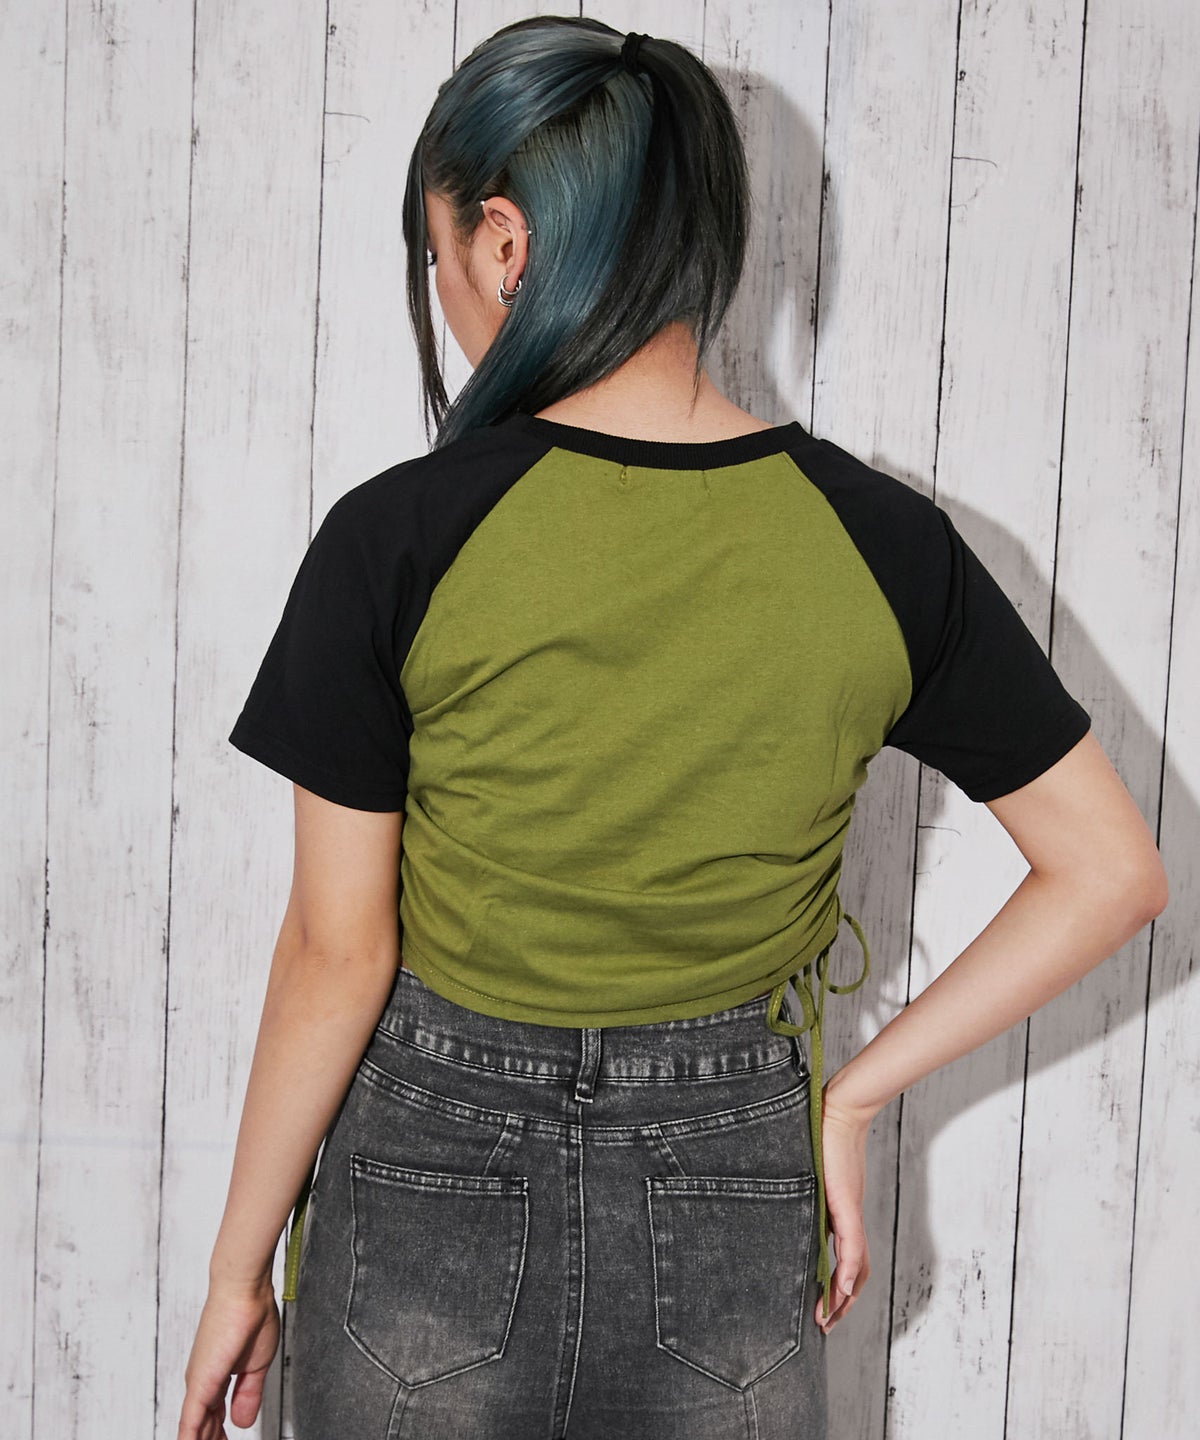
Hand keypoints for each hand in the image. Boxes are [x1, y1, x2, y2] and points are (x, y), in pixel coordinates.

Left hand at [177, 1278, 279, 1439]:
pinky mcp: (200, 1384)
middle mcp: (203, 1381)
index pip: (214, 1415)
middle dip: (212, 1439)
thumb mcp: (257, 1364)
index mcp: (218, 1375)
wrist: (245, 1291)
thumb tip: (243, 1421)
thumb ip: (248, 1394)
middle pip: (204, 1426)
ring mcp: (199, 1384)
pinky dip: (190, 1438)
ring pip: (195, 1429)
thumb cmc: (252, 1315)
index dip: (219, 1434)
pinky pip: (190, 1423)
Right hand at [814, 1081, 871, 1332]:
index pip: (846, 1261)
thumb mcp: (804, 1169)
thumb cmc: (819, 1133)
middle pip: (855, 1273)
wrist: (840, 1109)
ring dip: (845, 1296)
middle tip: (825, 1325)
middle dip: (842, 1303)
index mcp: (839, 1214)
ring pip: (856, 1267)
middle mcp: (848, 1218)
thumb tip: (762, 1190)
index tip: (823, 1310)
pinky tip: (842, 1287)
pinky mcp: (846, 1204)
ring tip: (829, 1316)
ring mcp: (849, 1212)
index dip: (839, 1288)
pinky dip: (849, 1269)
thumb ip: (796, 1186)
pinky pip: (851, 1245)